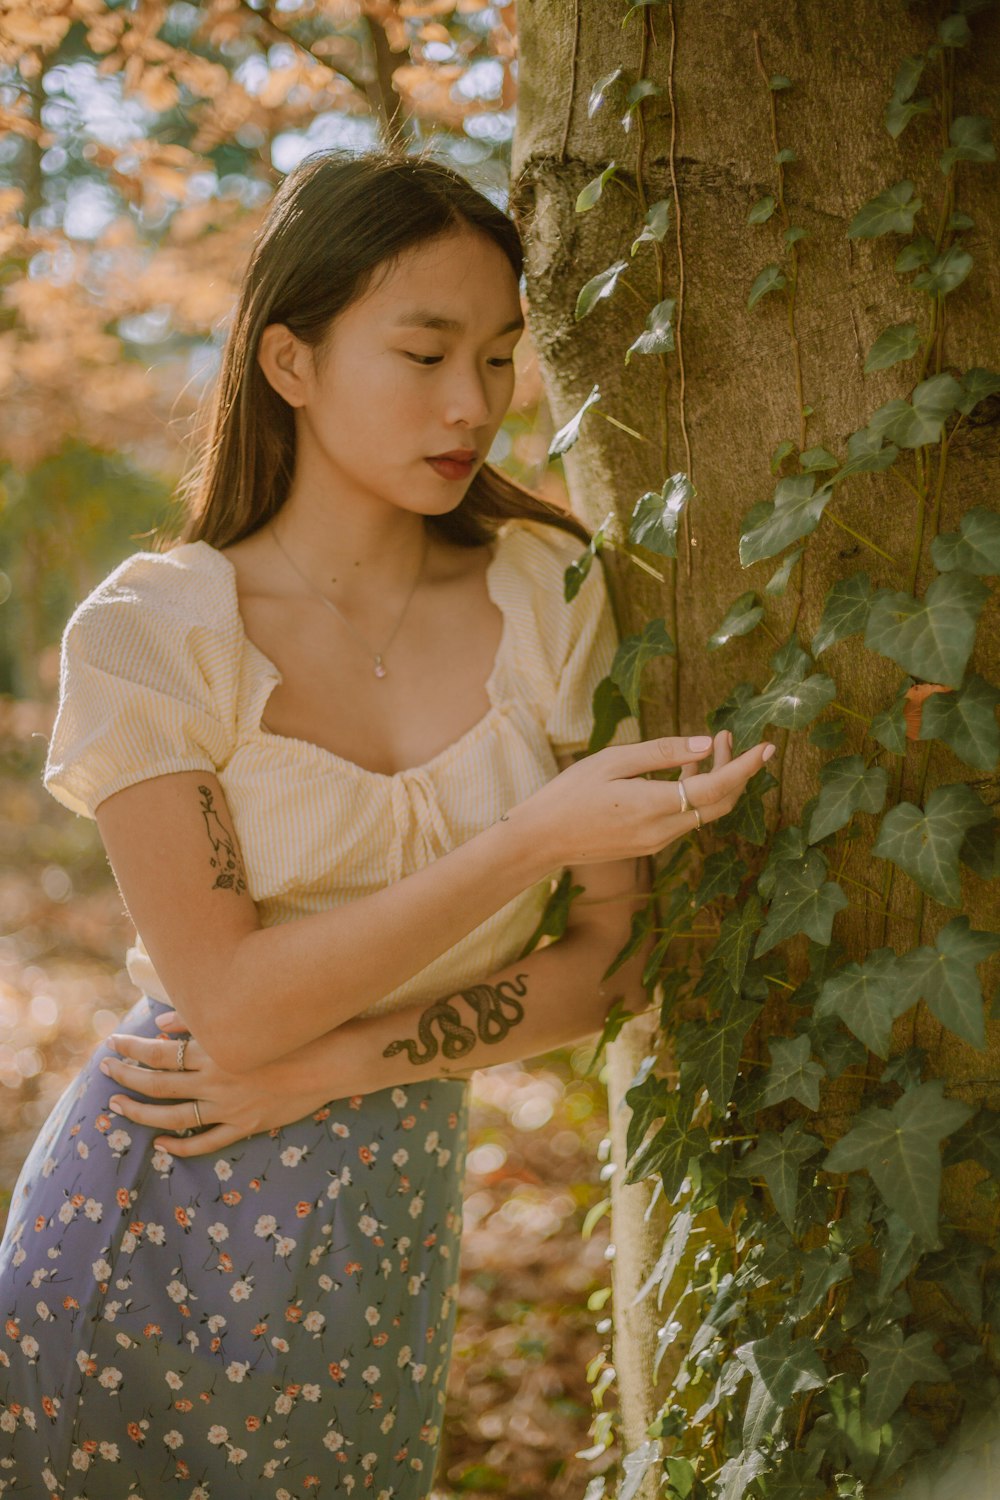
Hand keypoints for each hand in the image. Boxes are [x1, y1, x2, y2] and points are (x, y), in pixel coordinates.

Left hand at [100, 1018, 322, 1157]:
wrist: (334, 1061)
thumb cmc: (295, 1031)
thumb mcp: (248, 1019)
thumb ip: (201, 1022)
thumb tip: (161, 1026)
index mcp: (215, 1051)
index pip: (160, 1052)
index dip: (132, 1049)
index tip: (112, 1043)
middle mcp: (216, 1081)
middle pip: (158, 1084)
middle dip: (127, 1077)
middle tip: (105, 1071)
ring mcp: (230, 1108)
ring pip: (173, 1118)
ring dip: (141, 1114)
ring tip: (118, 1107)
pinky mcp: (247, 1126)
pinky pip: (206, 1143)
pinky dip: (181, 1147)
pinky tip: (161, 1146)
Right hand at [521, 728, 774, 865]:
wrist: (542, 840)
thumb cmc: (569, 794)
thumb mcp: (612, 761)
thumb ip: (662, 753)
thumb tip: (705, 744)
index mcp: (653, 805)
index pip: (717, 788)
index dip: (745, 767)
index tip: (766, 747)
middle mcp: (663, 830)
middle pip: (720, 804)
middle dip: (735, 770)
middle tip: (728, 736)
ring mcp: (658, 841)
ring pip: (705, 812)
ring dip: (715, 780)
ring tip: (712, 744)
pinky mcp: (650, 844)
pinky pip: (686, 818)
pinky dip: (696, 794)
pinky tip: (686, 771)